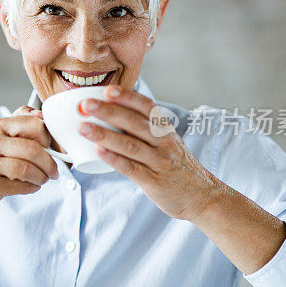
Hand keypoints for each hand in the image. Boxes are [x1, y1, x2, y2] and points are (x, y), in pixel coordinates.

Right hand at [0, 106, 58, 216]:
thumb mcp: (2, 136)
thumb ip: (22, 122)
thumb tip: (42, 115)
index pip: (34, 124)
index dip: (48, 138)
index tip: (50, 148)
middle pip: (32, 149)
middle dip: (49, 163)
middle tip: (53, 171)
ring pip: (27, 169)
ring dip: (42, 177)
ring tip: (43, 179)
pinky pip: (20, 186)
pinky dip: (32, 187)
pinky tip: (31, 186)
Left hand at [77, 85, 225, 220]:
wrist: (202, 196)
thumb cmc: (176, 166)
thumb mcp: (165, 142)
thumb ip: (143, 130)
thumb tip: (108, 114)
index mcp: (164, 129)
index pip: (146, 107)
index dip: (127, 97)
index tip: (108, 90)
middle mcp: (163, 142)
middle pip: (134, 123)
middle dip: (109, 112)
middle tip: (85, 105)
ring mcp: (159, 162)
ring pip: (130, 145)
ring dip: (104, 134)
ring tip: (83, 127)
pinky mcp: (154, 181)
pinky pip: (132, 168)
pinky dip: (114, 159)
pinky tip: (98, 151)